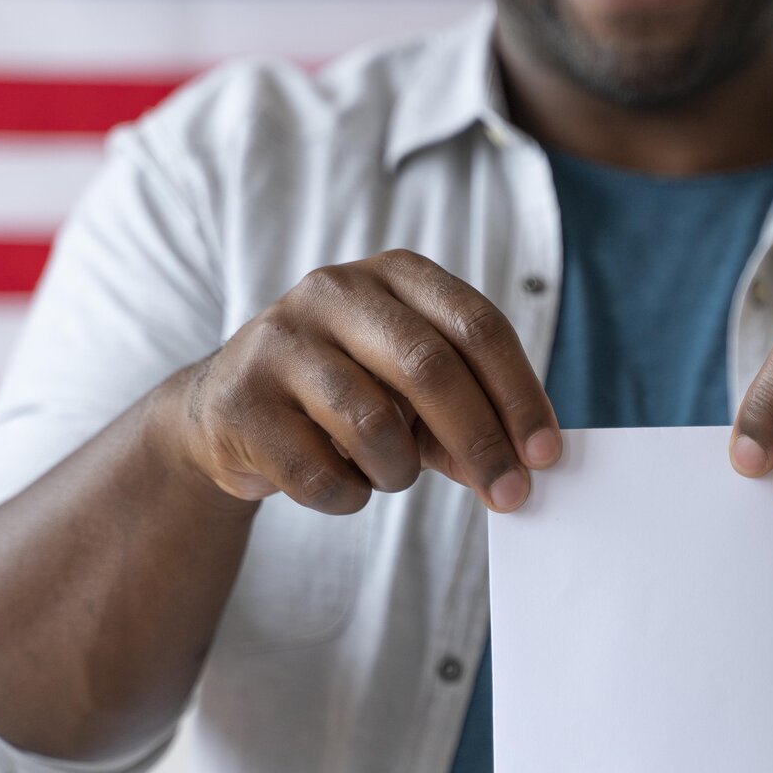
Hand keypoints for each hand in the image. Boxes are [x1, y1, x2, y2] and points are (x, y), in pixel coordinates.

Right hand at [163, 249, 560, 513]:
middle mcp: (334, 291)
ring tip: (390, 473)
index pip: (477, 326)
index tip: (545, 455)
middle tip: (510, 495)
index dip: (519, 395)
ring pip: (374, 425)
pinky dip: (349, 496)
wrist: (227, 410)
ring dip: (400, 471)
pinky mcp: (243, 401)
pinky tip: (343, 484)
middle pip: (430, 367)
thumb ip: (472, 417)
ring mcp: (280, 342)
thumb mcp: (412, 391)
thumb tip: (528, 467)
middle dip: (481, 441)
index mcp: (394, 276)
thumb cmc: (346, 396)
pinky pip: (322, 473)